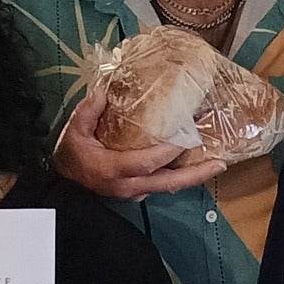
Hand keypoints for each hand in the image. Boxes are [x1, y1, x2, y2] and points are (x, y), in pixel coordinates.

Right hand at [54, 83, 222, 200]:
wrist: (62, 187)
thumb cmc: (69, 156)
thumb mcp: (74, 130)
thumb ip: (90, 109)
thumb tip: (106, 89)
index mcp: (114, 169)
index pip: (149, 162)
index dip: (169, 151)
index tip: (189, 136)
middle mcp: (130, 186)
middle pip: (170, 182)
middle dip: (197, 173)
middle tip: (221, 162)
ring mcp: (134, 193)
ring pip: (169, 187)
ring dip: (192, 176)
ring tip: (215, 163)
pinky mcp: (137, 194)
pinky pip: (162, 186)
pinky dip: (179, 177)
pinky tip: (192, 165)